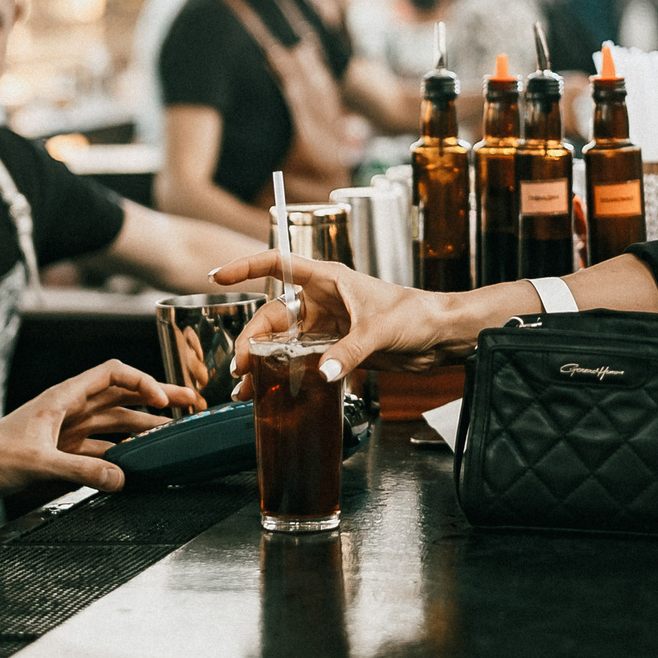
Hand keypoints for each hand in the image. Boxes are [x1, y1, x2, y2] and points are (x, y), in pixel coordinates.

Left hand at [0, 360, 201, 495]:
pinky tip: (139, 460)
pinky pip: (102, 446)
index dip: (141, 381)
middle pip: (121, 395)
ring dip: (144, 424)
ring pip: (115, 421)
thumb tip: (122, 478)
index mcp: (62, 398)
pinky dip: (122, 450)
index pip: (111, 373)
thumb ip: (80, 472)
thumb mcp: (37, 465)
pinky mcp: (63, 449)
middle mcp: (69, 408)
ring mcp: (68, 428)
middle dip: (156, 397)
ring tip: (175, 431)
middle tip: (189, 402)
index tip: (161, 400)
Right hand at [209, 252, 460, 386]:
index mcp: (328, 280)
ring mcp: (327, 326)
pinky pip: (301, 360)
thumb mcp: (380, 331)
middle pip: (273, 315)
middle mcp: (322, 301)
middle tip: (240, 366)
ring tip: (244, 387)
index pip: (278, 264)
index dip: (246, 267)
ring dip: (263, 362)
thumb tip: (321, 374)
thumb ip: (349, 352)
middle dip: (252, 339)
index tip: (218, 277)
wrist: (440, 336)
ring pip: (283, 341)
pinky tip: (270, 393)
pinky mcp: (336, 348)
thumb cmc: (416, 315)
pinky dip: (284, 375)